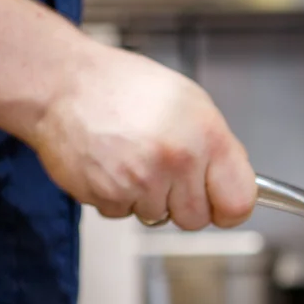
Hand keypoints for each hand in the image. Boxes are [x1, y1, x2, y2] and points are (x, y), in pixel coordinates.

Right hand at [27, 45, 256, 228]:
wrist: (64, 84)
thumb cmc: (124, 88)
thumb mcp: (190, 102)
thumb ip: (216, 147)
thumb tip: (230, 181)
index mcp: (207, 136)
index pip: (239, 202)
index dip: (230, 209)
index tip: (222, 205)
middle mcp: (178, 160)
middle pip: (197, 219)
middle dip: (183, 202)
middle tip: (166, 172)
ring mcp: (142, 181)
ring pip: (159, 218)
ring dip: (148, 198)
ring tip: (134, 158)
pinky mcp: (108, 196)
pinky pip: (124, 214)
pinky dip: (118, 196)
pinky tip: (112, 164)